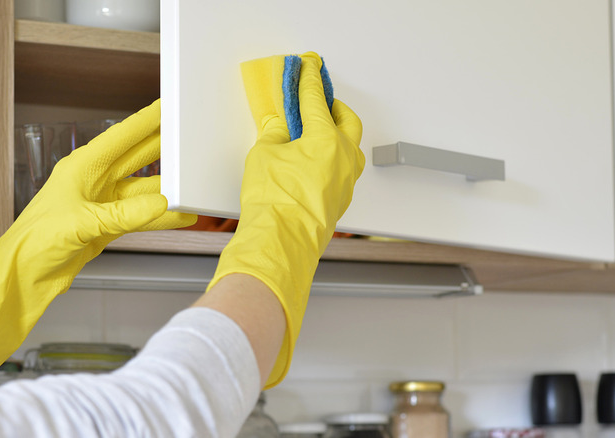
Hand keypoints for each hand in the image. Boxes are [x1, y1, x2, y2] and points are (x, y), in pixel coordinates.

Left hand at [0, 100, 195, 389]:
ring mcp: (103, 203)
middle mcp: (94, 180)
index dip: (144, 121)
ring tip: (193, 186)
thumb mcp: (81, 223)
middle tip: (187, 134)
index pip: (120, 138)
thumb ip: (123, 215)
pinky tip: (180, 216)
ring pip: (143, 190)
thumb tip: (160, 204)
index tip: (166, 107)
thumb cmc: (35, 242)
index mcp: (81, 168)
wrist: (24, 276)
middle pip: (136, 158)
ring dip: (167, 191)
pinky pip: (141, 216)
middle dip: (163, 146)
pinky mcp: (108, 224)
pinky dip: (161, 217)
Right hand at [209, 52, 363, 387]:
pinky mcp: (339, 201)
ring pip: (349, 147)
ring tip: (316, 130)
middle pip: (347, 121)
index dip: (308, 81)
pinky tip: (315, 160)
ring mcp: (345, 182)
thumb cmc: (274, 203)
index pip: (316, 101)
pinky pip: (343, 169)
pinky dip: (332, 157)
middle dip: (333, 106)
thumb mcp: (264, 156)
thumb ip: (274, 135)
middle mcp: (343, 159)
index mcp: (327, 140)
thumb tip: (280, 129)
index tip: (308, 68)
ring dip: (336, 133)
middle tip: (317, 99)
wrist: (279, 243)